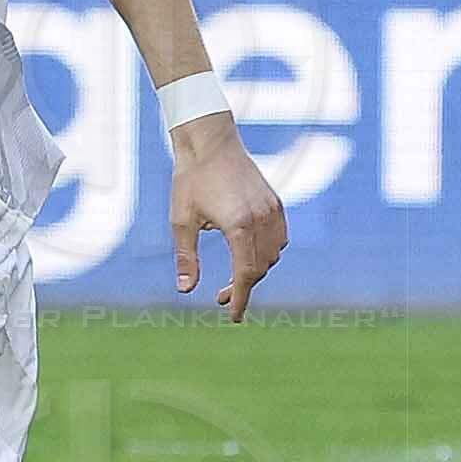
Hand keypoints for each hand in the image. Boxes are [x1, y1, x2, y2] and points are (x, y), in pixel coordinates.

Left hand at [170, 123, 286, 320]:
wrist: (210, 143)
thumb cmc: (190, 181)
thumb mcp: (181, 221)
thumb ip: (186, 257)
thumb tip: (185, 290)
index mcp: (239, 226)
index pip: (245, 274)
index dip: (240, 298)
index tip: (232, 317)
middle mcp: (262, 219)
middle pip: (260, 267)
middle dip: (243, 287)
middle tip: (221, 299)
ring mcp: (273, 210)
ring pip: (273, 254)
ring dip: (256, 270)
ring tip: (232, 279)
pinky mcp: (275, 203)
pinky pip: (279, 238)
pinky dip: (267, 252)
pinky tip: (248, 256)